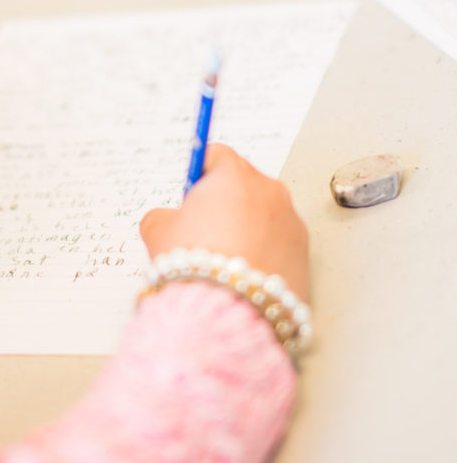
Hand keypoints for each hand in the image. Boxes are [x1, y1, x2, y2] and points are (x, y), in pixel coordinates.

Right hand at [139, 144, 308, 300]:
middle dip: (226, 200)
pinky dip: (264, 250)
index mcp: (233, 175)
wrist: (227, 307)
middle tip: (203, 226)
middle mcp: (269, 191)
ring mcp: (291, 222)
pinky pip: (280, 242)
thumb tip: (168, 219)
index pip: (217, 155)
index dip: (200, 172)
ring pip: (265, 214)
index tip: (193, 189)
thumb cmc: (193, 262)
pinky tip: (242, 271)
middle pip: (245, 183)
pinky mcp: (304, 253)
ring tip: (223, 256)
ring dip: (247, 226)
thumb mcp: (157, 231)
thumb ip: (163, 215)